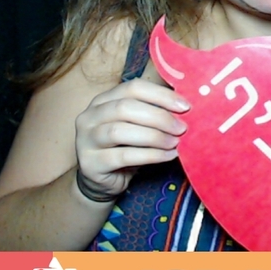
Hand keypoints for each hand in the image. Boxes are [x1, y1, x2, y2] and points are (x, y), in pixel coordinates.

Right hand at [73, 79, 190, 199]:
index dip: (160, 95)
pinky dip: (151, 155)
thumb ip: (152, 111)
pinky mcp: (90, 163)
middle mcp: (89, 116)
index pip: (133, 88)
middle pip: (125, 107)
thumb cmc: (124, 148)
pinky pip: (124, 156)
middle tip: (182, 128)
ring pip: (121, 131)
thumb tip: (184, 104)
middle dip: (159, 117)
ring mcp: (86, 140)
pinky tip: (168, 156)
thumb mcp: (136, 125)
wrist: (101, 181)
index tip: (184, 106)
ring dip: (154, 136)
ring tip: (175, 142)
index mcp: (102, 100)